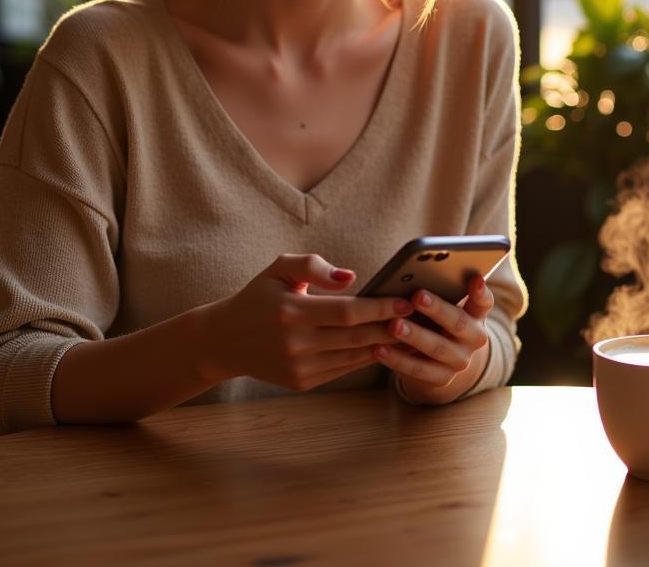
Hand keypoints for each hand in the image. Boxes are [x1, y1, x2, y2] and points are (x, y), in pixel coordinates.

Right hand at [208, 254, 414, 391]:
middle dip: (392, 327)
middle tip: (422, 317)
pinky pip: (343, 368)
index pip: (347, 312)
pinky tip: (385, 345)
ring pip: (354, 356)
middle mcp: (296, 343)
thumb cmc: (259, 296)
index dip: (380, 308)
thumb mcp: (279, 268)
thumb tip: (350, 277)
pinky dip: (366, 358)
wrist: (226, 339)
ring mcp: (300, 367)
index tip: (406, 300)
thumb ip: (314, 266)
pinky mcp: (303, 382)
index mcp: (291, 311)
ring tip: (413, 332)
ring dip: (386, 345)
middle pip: (357, 336)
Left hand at [374, 274, 492, 404]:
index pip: (484, 302)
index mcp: (476, 316)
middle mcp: (473, 339)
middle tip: (417, 296)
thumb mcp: (444, 307)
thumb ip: (440, 291)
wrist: (439, 363)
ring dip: (414, 336)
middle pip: (458, 323)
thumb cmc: (436, 322)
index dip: (480, 291)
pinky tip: (379, 348)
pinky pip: (418, 369)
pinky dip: (397, 359)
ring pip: (436, 347)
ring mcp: (459, 361)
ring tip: (394, 325)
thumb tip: (416, 271)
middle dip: (436, 309)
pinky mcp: (441, 379)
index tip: (474, 278)